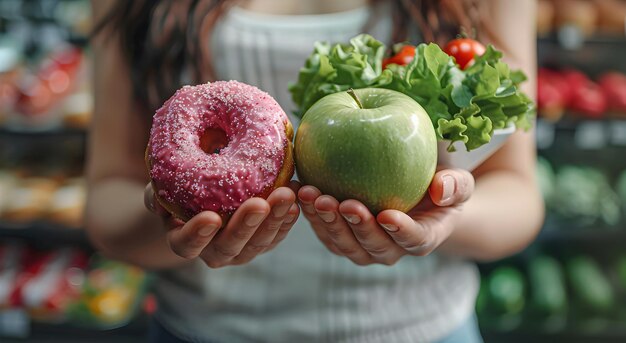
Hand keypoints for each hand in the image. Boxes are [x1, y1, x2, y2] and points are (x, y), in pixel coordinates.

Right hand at [145, 182, 299, 267]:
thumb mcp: (162, 188)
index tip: (211, 217)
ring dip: (274, 220)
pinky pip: (278, 235)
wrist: (201, 196)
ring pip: (259, 243)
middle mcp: (213, 252)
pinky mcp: (263, 241)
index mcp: (184, 241)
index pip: (187, 245)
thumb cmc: (177, 190)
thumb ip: (156, 193)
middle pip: (230, 246)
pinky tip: (297, 198)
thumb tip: (156, 198)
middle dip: (247, 225)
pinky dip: (287, 218)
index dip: (198, 234)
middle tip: (259, 204)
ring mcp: (241, 249)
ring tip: (286, 196)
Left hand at [297, 169, 473, 265]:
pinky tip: (300, 191)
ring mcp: (364, 246)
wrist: (414, 191)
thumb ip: (456, 185)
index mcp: (423, 237)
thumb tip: (441, 189)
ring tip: (314, 196)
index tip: (387, 215)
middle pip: (373, 247)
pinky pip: (325, 231)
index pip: (414, 241)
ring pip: (344, 244)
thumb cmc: (438, 185)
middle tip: (343, 203)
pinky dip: (311, 214)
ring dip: (327, 222)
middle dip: (357, 227)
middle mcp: (392, 249)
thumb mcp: (457, 182)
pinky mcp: (341, 237)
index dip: (400, 231)